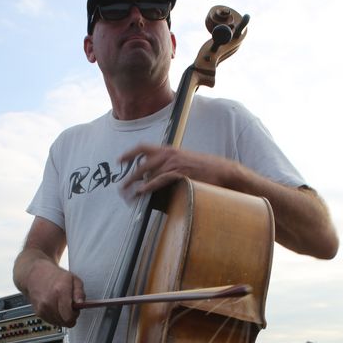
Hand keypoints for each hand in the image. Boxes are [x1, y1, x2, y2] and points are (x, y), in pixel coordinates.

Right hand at [25, 257, 84, 327]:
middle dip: (70, 317)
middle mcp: (50, 301)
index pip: (69, 315)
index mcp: (60, 291)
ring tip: (62, 306)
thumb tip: (81, 304)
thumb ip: (80, 292)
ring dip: (63, 318)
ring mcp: (43, 308)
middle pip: (65, 321)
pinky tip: (56, 308)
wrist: (36, 276)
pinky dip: (56, 318)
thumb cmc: (55, 277)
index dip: (75, 314)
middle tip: (70, 308)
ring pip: (59, 323)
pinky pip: (52, 322)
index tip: (76, 309)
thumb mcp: (73, 279)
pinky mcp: (39, 313)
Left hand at [120, 143, 234, 195]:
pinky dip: (149, 186)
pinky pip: (160, 179)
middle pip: (142, 163)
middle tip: (121, 186)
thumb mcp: (184, 162)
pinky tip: (142, 191)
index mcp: (169, 150)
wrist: (223, 171)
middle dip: (129, 175)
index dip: (130, 153)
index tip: (119, 160)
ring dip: (137, 184)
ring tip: (128, 194)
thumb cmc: (205, 169)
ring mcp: (174, 164)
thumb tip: (155, 177)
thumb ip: (169, 167)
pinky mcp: (180, 173)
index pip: (144, 148)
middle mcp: (169, 154)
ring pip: (149, 173)